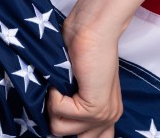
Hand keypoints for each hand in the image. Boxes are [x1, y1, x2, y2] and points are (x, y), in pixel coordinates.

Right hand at [48, 10, 122, 137]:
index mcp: (107, 116)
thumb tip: (51, 122)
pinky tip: (62, 79)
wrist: (91, 31)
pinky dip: (53, 93)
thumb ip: (73, 106)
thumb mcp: (77, 85)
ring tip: (60, 86)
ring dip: (52, 106)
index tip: (59, 119)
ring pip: (58, 129)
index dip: (74, 132)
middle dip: (57, 119)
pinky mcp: (94, 108)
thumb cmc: (79, 50)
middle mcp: (108, 119)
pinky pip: (58, 110)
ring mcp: (103, 116)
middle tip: (56, 98)